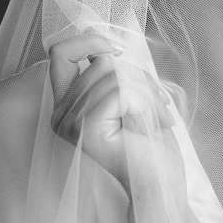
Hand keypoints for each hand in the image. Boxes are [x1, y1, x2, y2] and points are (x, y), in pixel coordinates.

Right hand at [49, 33, 179, 196]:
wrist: (161, 182)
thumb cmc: (150, 144)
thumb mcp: (131, 96)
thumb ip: (115, 73)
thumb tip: (110, 43)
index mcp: (66, 106)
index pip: (60, 54)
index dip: (89, 40)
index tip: (119, 49)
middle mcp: (60, 115)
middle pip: (99, 63)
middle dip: (139, 78)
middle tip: (159, 103)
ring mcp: (70, 123)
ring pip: (113, 76)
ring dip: (146, 92)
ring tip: (158, 116)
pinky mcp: (86, 129)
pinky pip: (119, 91)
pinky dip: (144, 102)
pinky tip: (153, 123)